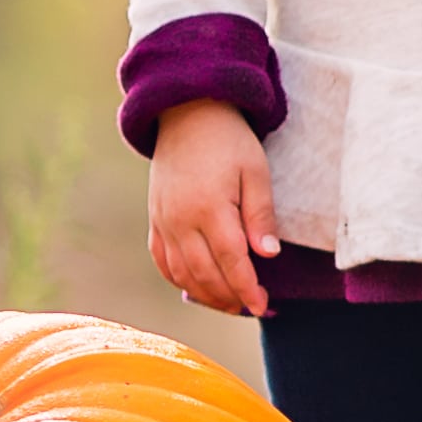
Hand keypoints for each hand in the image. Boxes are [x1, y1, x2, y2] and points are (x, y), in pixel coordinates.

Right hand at [146, 100, 278, 315]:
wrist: (186, 114)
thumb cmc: (228, 141)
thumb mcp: (256, 171)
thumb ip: (260, 215)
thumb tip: (268, 255)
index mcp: (209, 207)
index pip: (231, 261)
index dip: (247, 289)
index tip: (263, 306)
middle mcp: (180, 220)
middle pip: (205, 274)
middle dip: (230, 297)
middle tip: (253, 307)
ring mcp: (163, 222)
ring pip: (181, 274)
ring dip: (206, 294)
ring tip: (231, 303)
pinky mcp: (154, 219)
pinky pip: (162, 261)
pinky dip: (179, 280)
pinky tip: (198, 287)